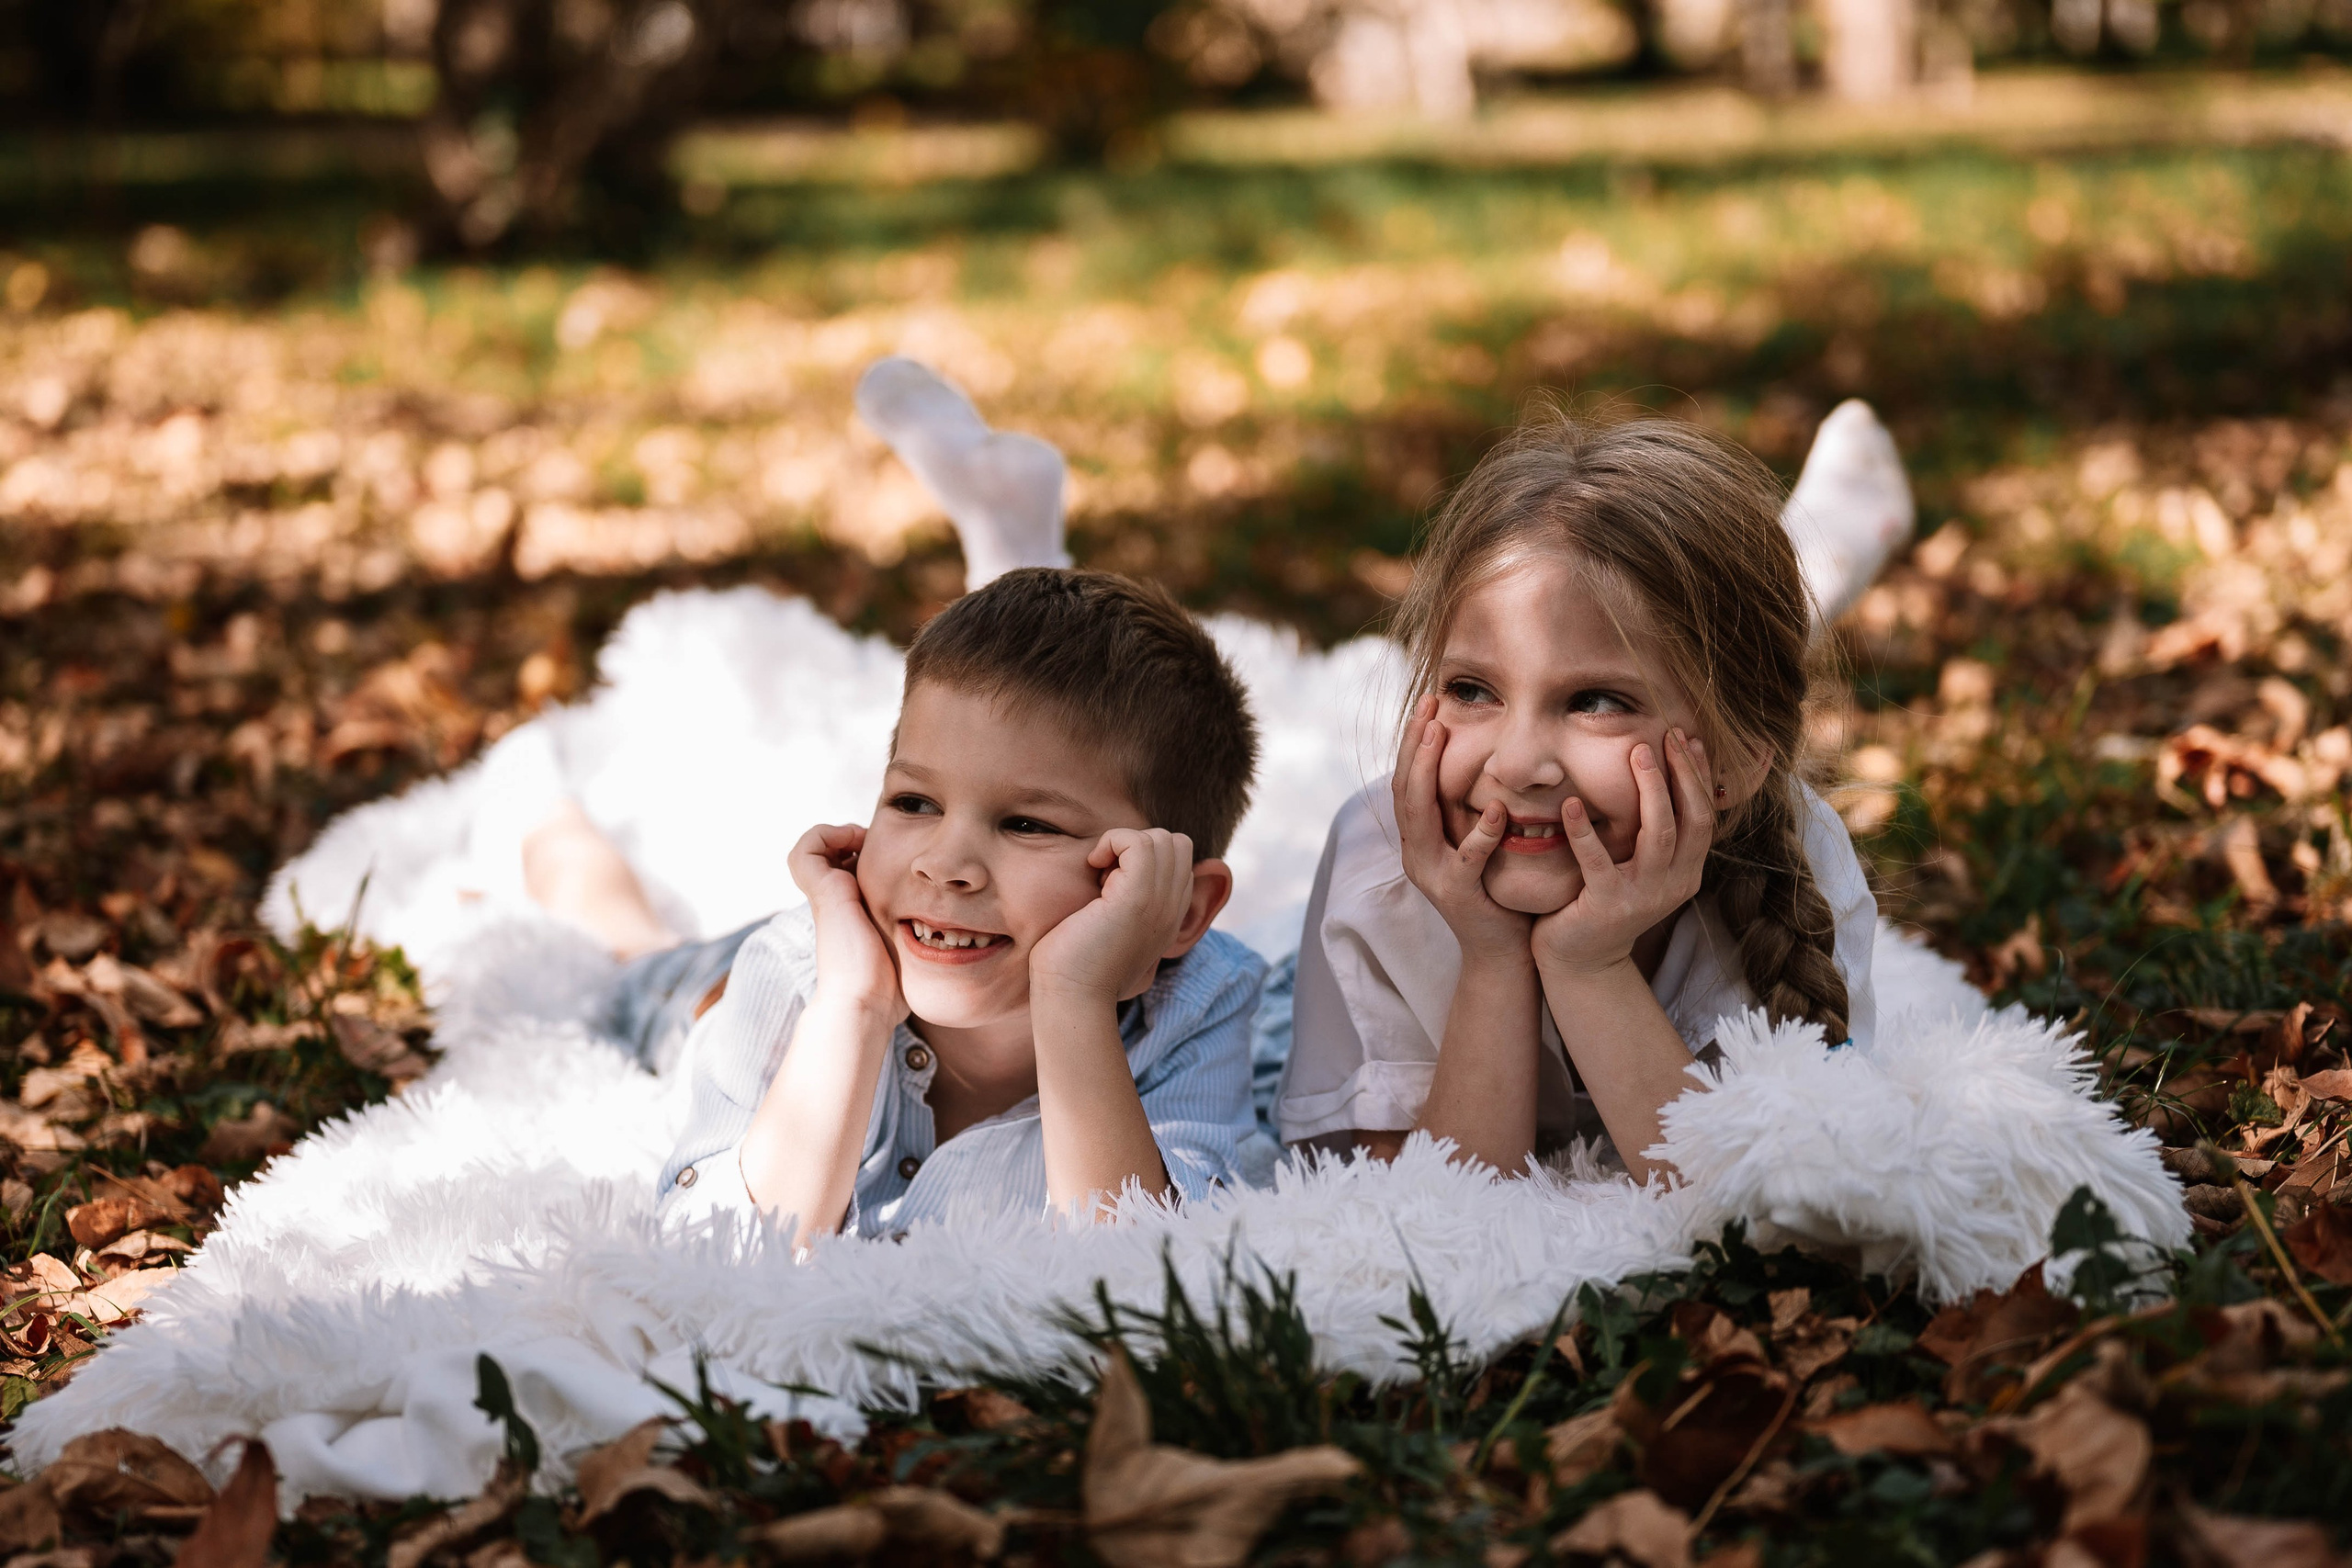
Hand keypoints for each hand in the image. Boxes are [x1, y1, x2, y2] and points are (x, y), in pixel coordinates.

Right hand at [787, 822, 904, 1024]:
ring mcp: (827, 894)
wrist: (865, 1001)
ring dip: (839, 834)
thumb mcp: (910, 950)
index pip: (854, 870)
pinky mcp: (824, 890)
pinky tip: (856, 842)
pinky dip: (827, 835)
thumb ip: (920, 937)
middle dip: (858, 841)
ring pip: (813, 848)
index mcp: (855, 912)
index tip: (899, 860)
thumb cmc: (891, 987)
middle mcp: (837, 900)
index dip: (871, 856)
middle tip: (884, 845)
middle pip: (835, 855)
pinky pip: (808, 848)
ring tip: (863, 840)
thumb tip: (957, 934)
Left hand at [1029, 828, 1196, 1005]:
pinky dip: (1113, 842)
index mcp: (1169, 919)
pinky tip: (1093, 867)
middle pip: (1176, 845)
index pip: (1179, 861)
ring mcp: (1159, 904)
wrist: (1071, 999)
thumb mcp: (1111, 938)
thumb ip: (1125, 915)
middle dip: (1137, 847)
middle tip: (1104, 877)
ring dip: (1123, 846)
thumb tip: (1108, 887)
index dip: (1144, 859)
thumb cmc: (1076, 972)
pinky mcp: (1137, 899)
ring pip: (1162, 840)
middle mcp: (1172, 911)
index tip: (1109, 883)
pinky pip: (1139, 842)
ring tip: (1099, 876)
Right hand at [1392, 695, 1531, 964]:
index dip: (1412, 742)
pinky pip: (1468, 860)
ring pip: (1420, 817)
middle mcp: (1416, 854)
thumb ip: (1468, 810)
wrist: (1501, 952)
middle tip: (1428, 707)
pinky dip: (1480, 834)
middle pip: (1405, 791)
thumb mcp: (1477, 844)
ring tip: (1439, 736)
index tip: (1429, 704)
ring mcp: (1433, 875)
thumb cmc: (1496, 892)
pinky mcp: (1459, 896)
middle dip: (1414, 745)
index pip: (1406, 782)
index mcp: (1419, 839)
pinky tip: (1493, 808)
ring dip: (1428, 773)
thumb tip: (1481, 760)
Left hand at [1532, 729, 1716, 979]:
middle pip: (1691, 819)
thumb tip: (1659, 773)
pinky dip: (1584, 831)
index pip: (1704, 816)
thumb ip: (1653, 833)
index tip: (1687, 739)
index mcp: (1686, 871)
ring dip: (1650, 789)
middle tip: (1665, 735)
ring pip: (1659, 834)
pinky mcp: (1608, 905)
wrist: (1582, 960)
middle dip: (1682, 773)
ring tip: (1635, 753)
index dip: (1699, 776)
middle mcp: (1675, 883)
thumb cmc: (1606, 901)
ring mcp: (1644, 896)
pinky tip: (1571, 805)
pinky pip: (1598, 862)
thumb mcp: (1640, 867)